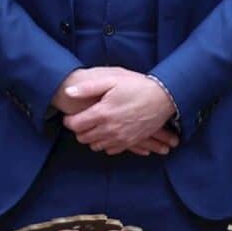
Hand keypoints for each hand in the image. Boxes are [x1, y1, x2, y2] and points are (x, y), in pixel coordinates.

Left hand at [61, 68, 178, 155]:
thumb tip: (68, 92)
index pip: (75, 125)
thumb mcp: (112, 80)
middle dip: (79, 130)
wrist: (164, 97)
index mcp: (102, 114)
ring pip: (95, 146)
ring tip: (94, 126)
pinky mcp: (130, 142)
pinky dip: (105, 144)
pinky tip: (107, 133)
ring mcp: (120, 138)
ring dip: (91, 138)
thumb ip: (88, 87)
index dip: (69, 120)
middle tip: (81, 120)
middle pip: (83, 138)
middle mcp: (110, 129)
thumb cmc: (137, 86)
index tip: (70, 116)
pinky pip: (110, 150)